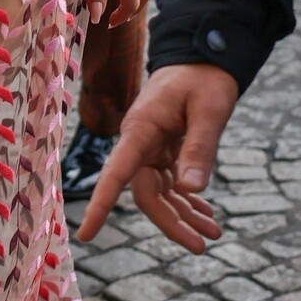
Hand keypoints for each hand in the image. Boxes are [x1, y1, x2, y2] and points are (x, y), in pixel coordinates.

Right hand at [78, 63, 239, 253]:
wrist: (204, 56)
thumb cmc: (205, 78)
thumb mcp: (209, 111)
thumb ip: (199, 149)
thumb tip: (192, 190)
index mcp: (141, 130)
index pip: (116, 173)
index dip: (101, 204)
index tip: (87, 234)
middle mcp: (140, 143)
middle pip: (146, 193)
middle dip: (171, 221)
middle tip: (202, 245)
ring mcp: (152, 148)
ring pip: (160, 192)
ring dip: (184, 215)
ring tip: (213, 234)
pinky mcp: (165, 150)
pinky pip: (172, 183)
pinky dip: (189, 200)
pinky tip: (206, 215)